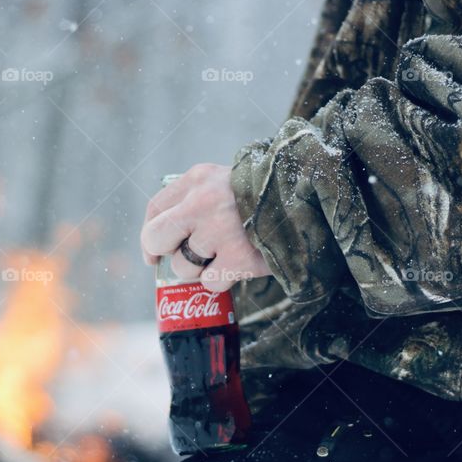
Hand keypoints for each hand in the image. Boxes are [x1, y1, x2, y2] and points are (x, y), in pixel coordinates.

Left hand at [140, 163, 271, 290]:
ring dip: (201, 270)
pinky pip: (210, 282)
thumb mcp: (226, 182)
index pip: (155, 209)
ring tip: (228, 254)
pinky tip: (241, 264)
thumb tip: (166, 241)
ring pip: (183, 267)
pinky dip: (223, 280)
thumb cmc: (264, 196)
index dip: (150, 237)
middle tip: (187, 259)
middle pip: (157, 238)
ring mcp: (219, 231)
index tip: (154, 254)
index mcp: (198, 179)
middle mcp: (202, 202)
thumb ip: (197, 200)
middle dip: (168, 255)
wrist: (311, 200)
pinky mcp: (238, 258)